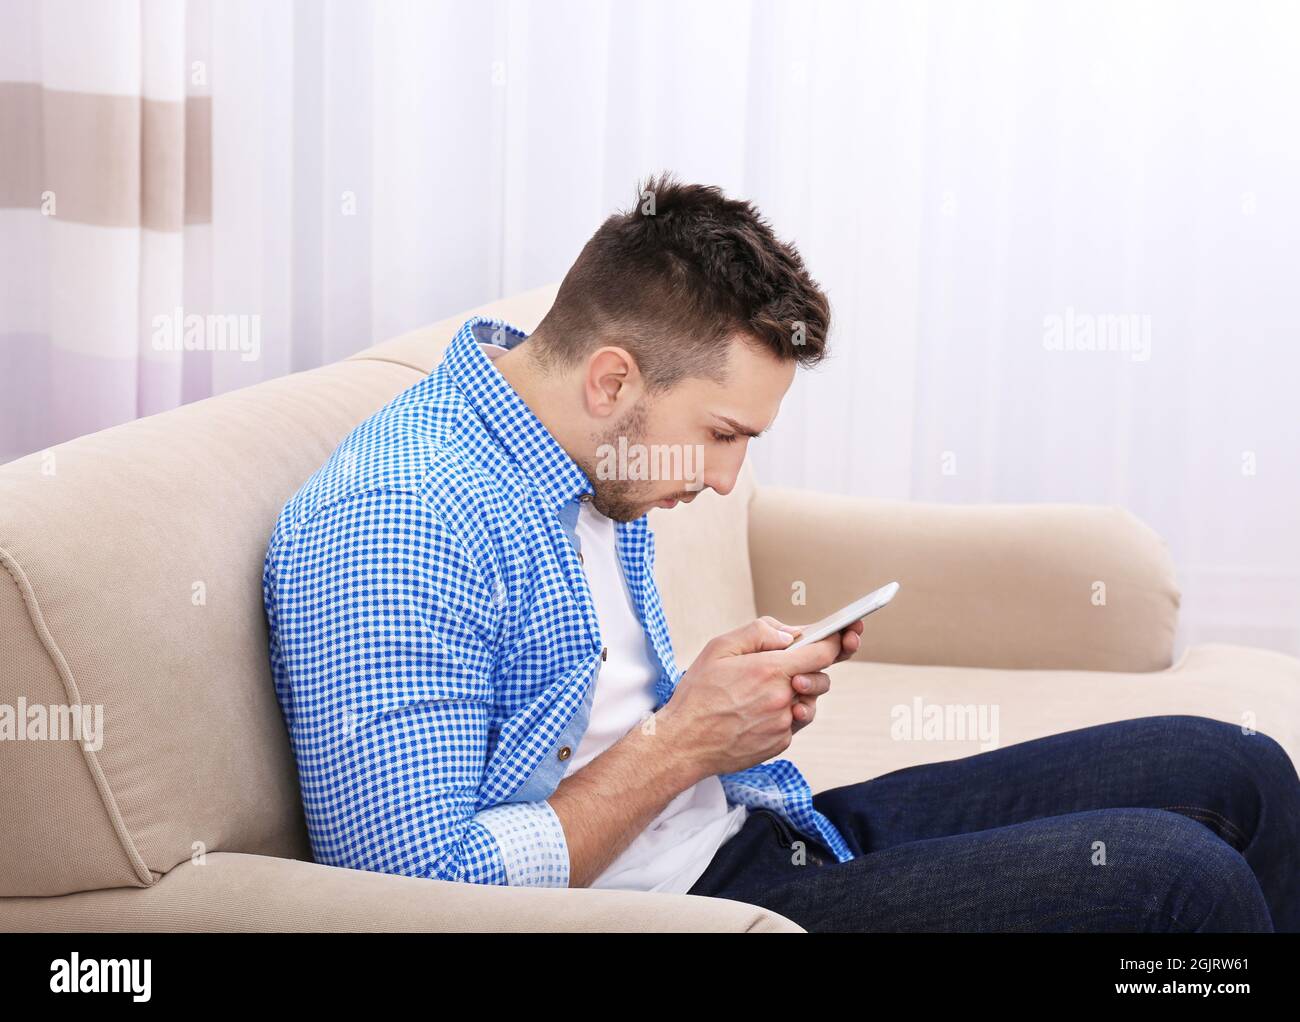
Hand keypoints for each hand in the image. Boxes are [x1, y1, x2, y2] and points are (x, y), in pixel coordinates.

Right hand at [659, 616, 852, 778]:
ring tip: (769, 690)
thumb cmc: (697, 694)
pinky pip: (794, 722)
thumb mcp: (720, 648)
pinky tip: (757, 711)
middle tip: (789, 665)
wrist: (684, 743)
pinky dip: (785, 713)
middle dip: (813, 668)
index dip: (839, 640)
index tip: (849, 632)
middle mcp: (783, 698)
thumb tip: (790, 635)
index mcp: (770, 670)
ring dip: (799, 692)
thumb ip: (759, 633)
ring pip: (809, 702)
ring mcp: (783, 724)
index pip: (823, 652)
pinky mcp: (780, 744)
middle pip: (820, 678)